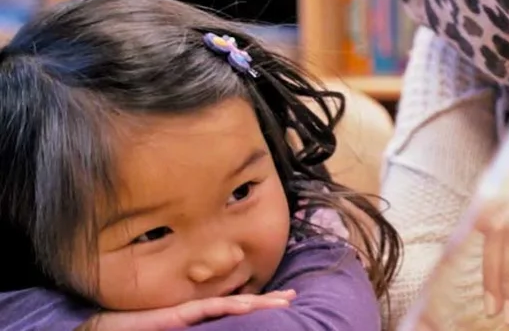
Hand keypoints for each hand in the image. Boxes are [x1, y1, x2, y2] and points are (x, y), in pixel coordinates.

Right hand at [83, 290, 295, 330]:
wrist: (98, 329)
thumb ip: (191, 327)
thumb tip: (212, 328)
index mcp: (195, 317)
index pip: (234, 309)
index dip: (259, 304)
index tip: (285, 300)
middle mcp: (195, 311)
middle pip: (239, 304)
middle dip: (268, 301)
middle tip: (294, 296)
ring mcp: (186, 311)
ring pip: (230, 304)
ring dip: (258, 303)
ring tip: (284, 301)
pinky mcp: (174, 316)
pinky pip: (206, 310)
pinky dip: (229, 306)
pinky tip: (248, 304)